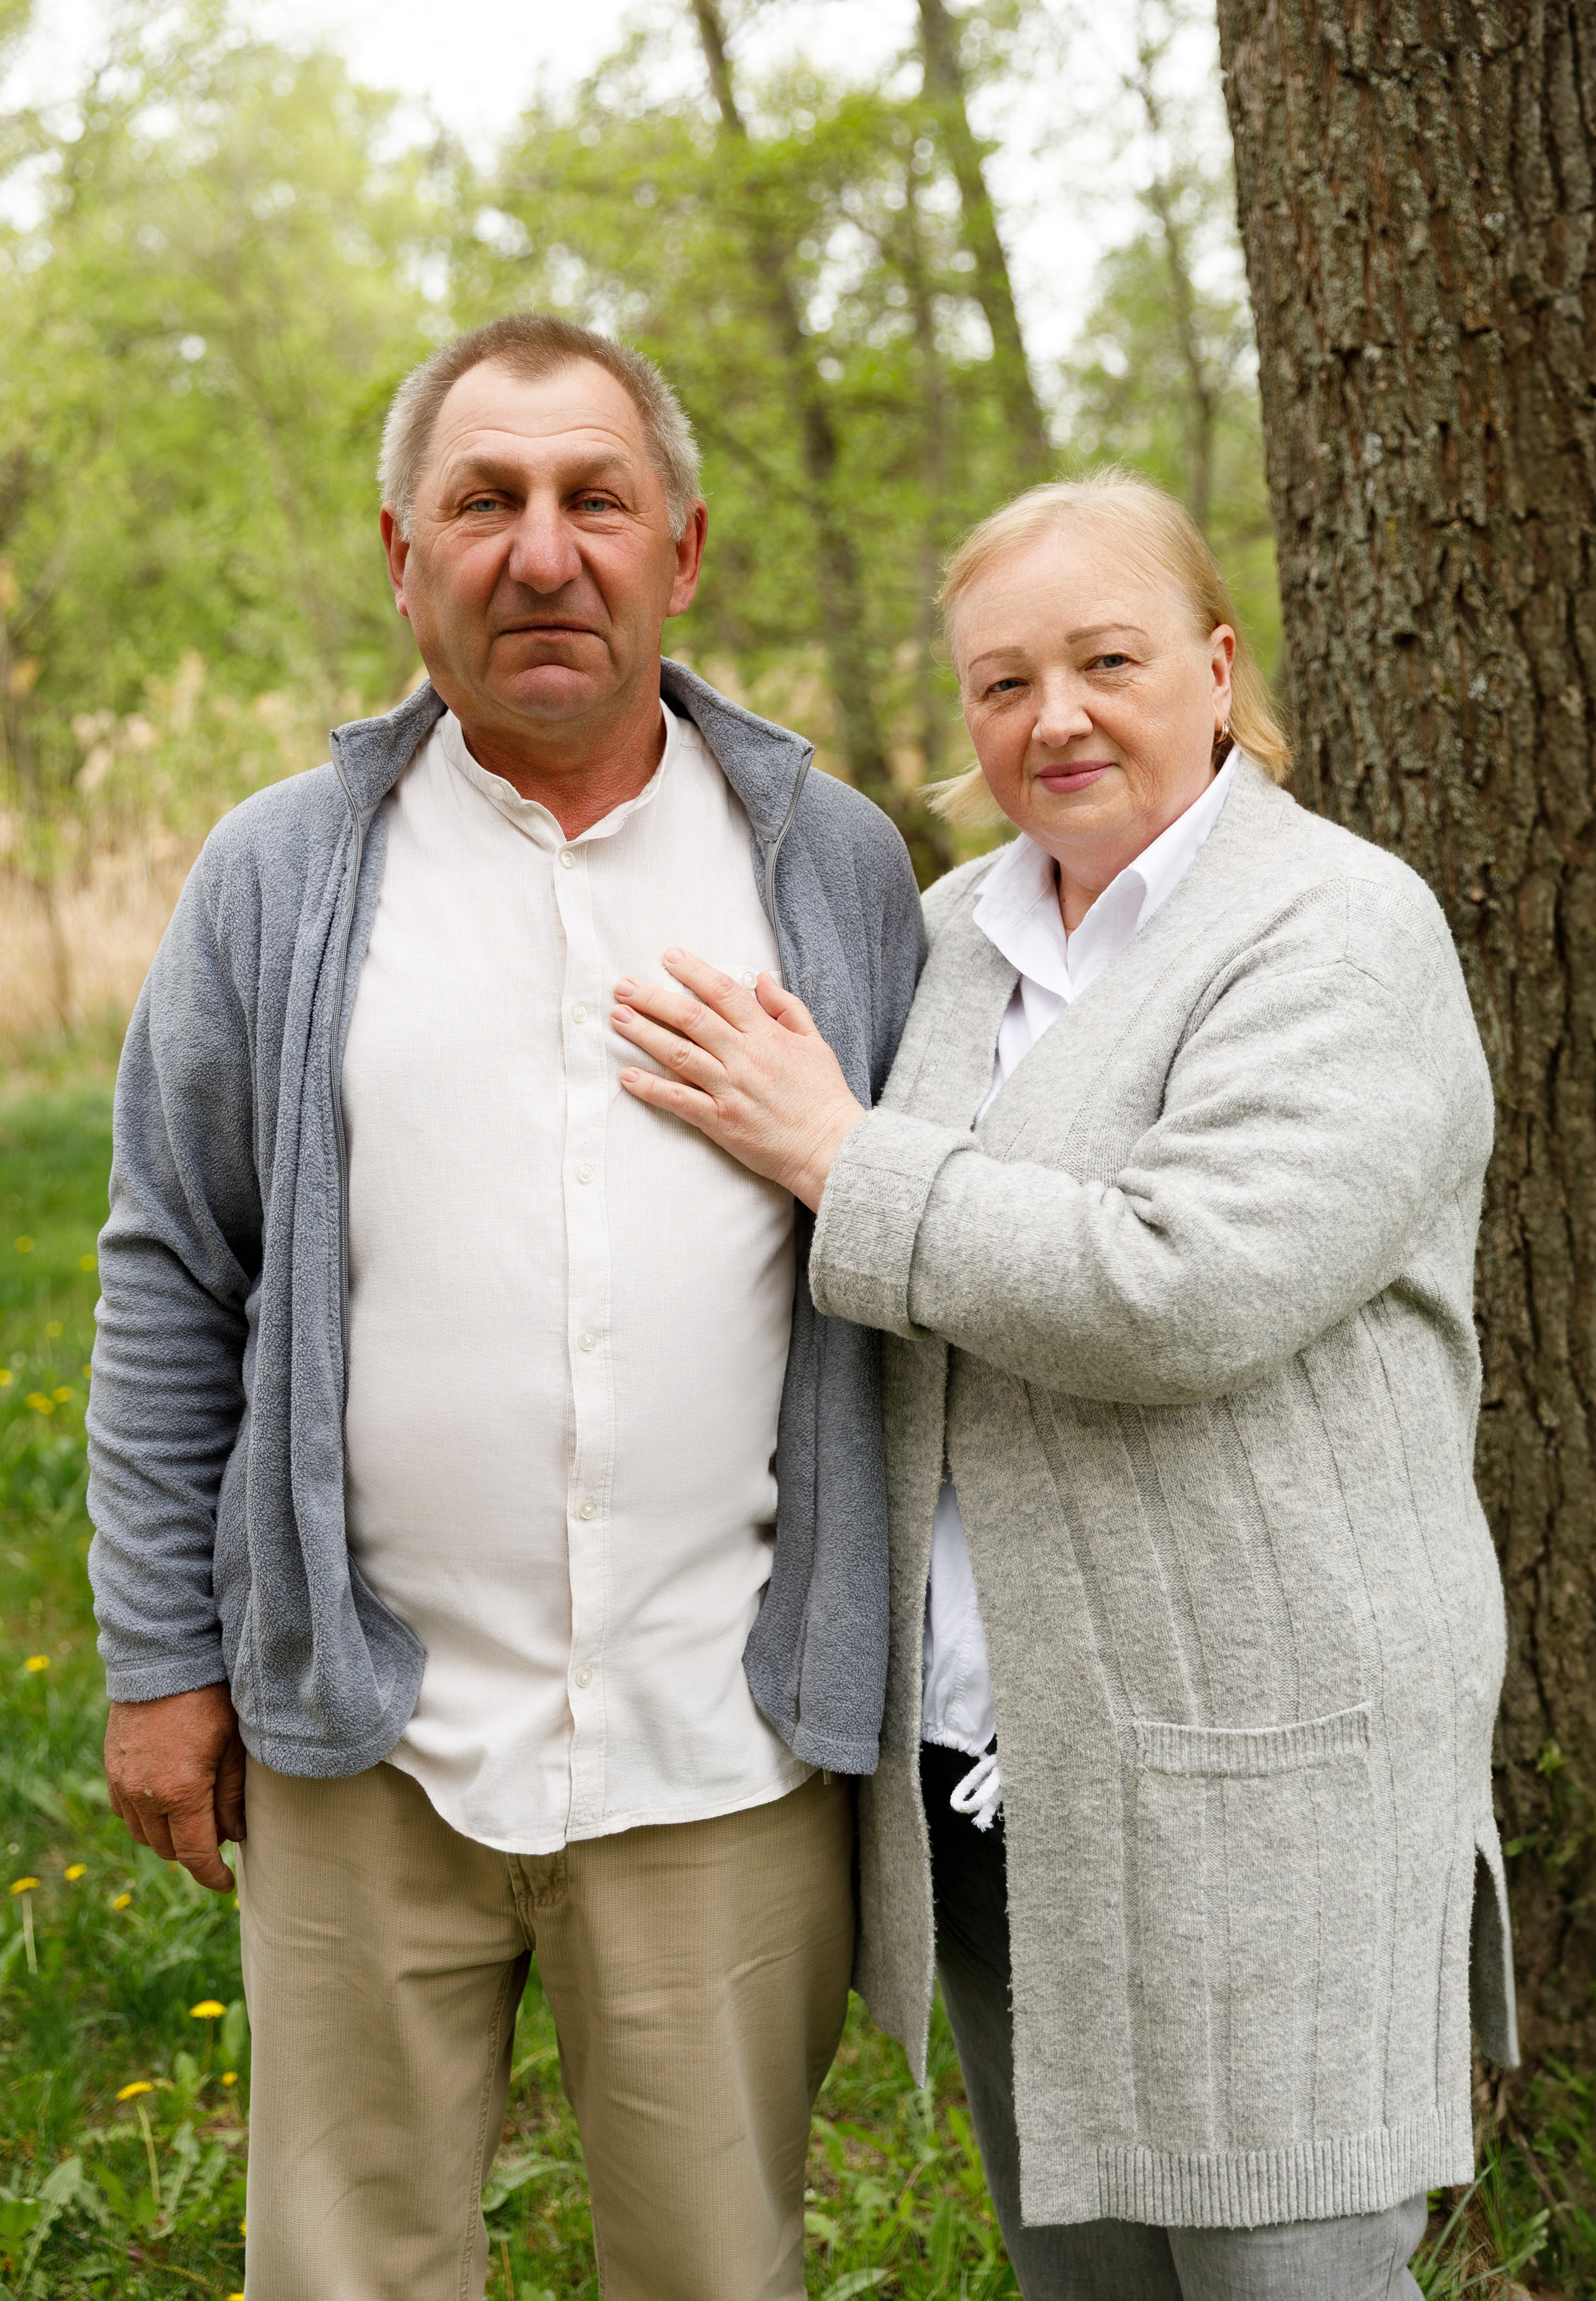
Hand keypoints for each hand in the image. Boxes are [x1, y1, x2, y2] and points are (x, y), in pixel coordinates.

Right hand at [104, 1682, 245, 1892]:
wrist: (163, 1657)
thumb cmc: (210, 1696)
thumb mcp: (235, 1744)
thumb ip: (233, 1795)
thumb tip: (235, 1836)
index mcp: (180, 1792)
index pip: (194, 1854)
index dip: (211, 1875)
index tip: (227, 1883)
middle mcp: (144, 1794)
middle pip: (168, 1849)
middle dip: (194, 1852)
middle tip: (220, 1838)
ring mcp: (122, 1782)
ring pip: (143, 1834)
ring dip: (169, 1836)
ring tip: (197, 1820)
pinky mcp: (113, 1767)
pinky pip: (126, 1812)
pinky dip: (146, 1818)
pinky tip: (168, 1802)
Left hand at [611, 949, 865, 1210]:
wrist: (831, 1149)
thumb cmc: (824, 1097)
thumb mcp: (815, 1042)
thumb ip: (787, 1008)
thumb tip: (761, 978)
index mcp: (767, 1035)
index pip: (723, 993)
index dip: (693, 971)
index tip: (669, 957)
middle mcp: (745, 1057)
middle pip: (691, 1018)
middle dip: (653, 998)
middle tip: (624, 985)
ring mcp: (731, 1089)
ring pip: (679, 1053)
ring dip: (644, 1034)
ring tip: (617, 1018)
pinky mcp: (722, 1121)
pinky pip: (680, 1101)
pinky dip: (652, 1088)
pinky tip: (627, 1076)